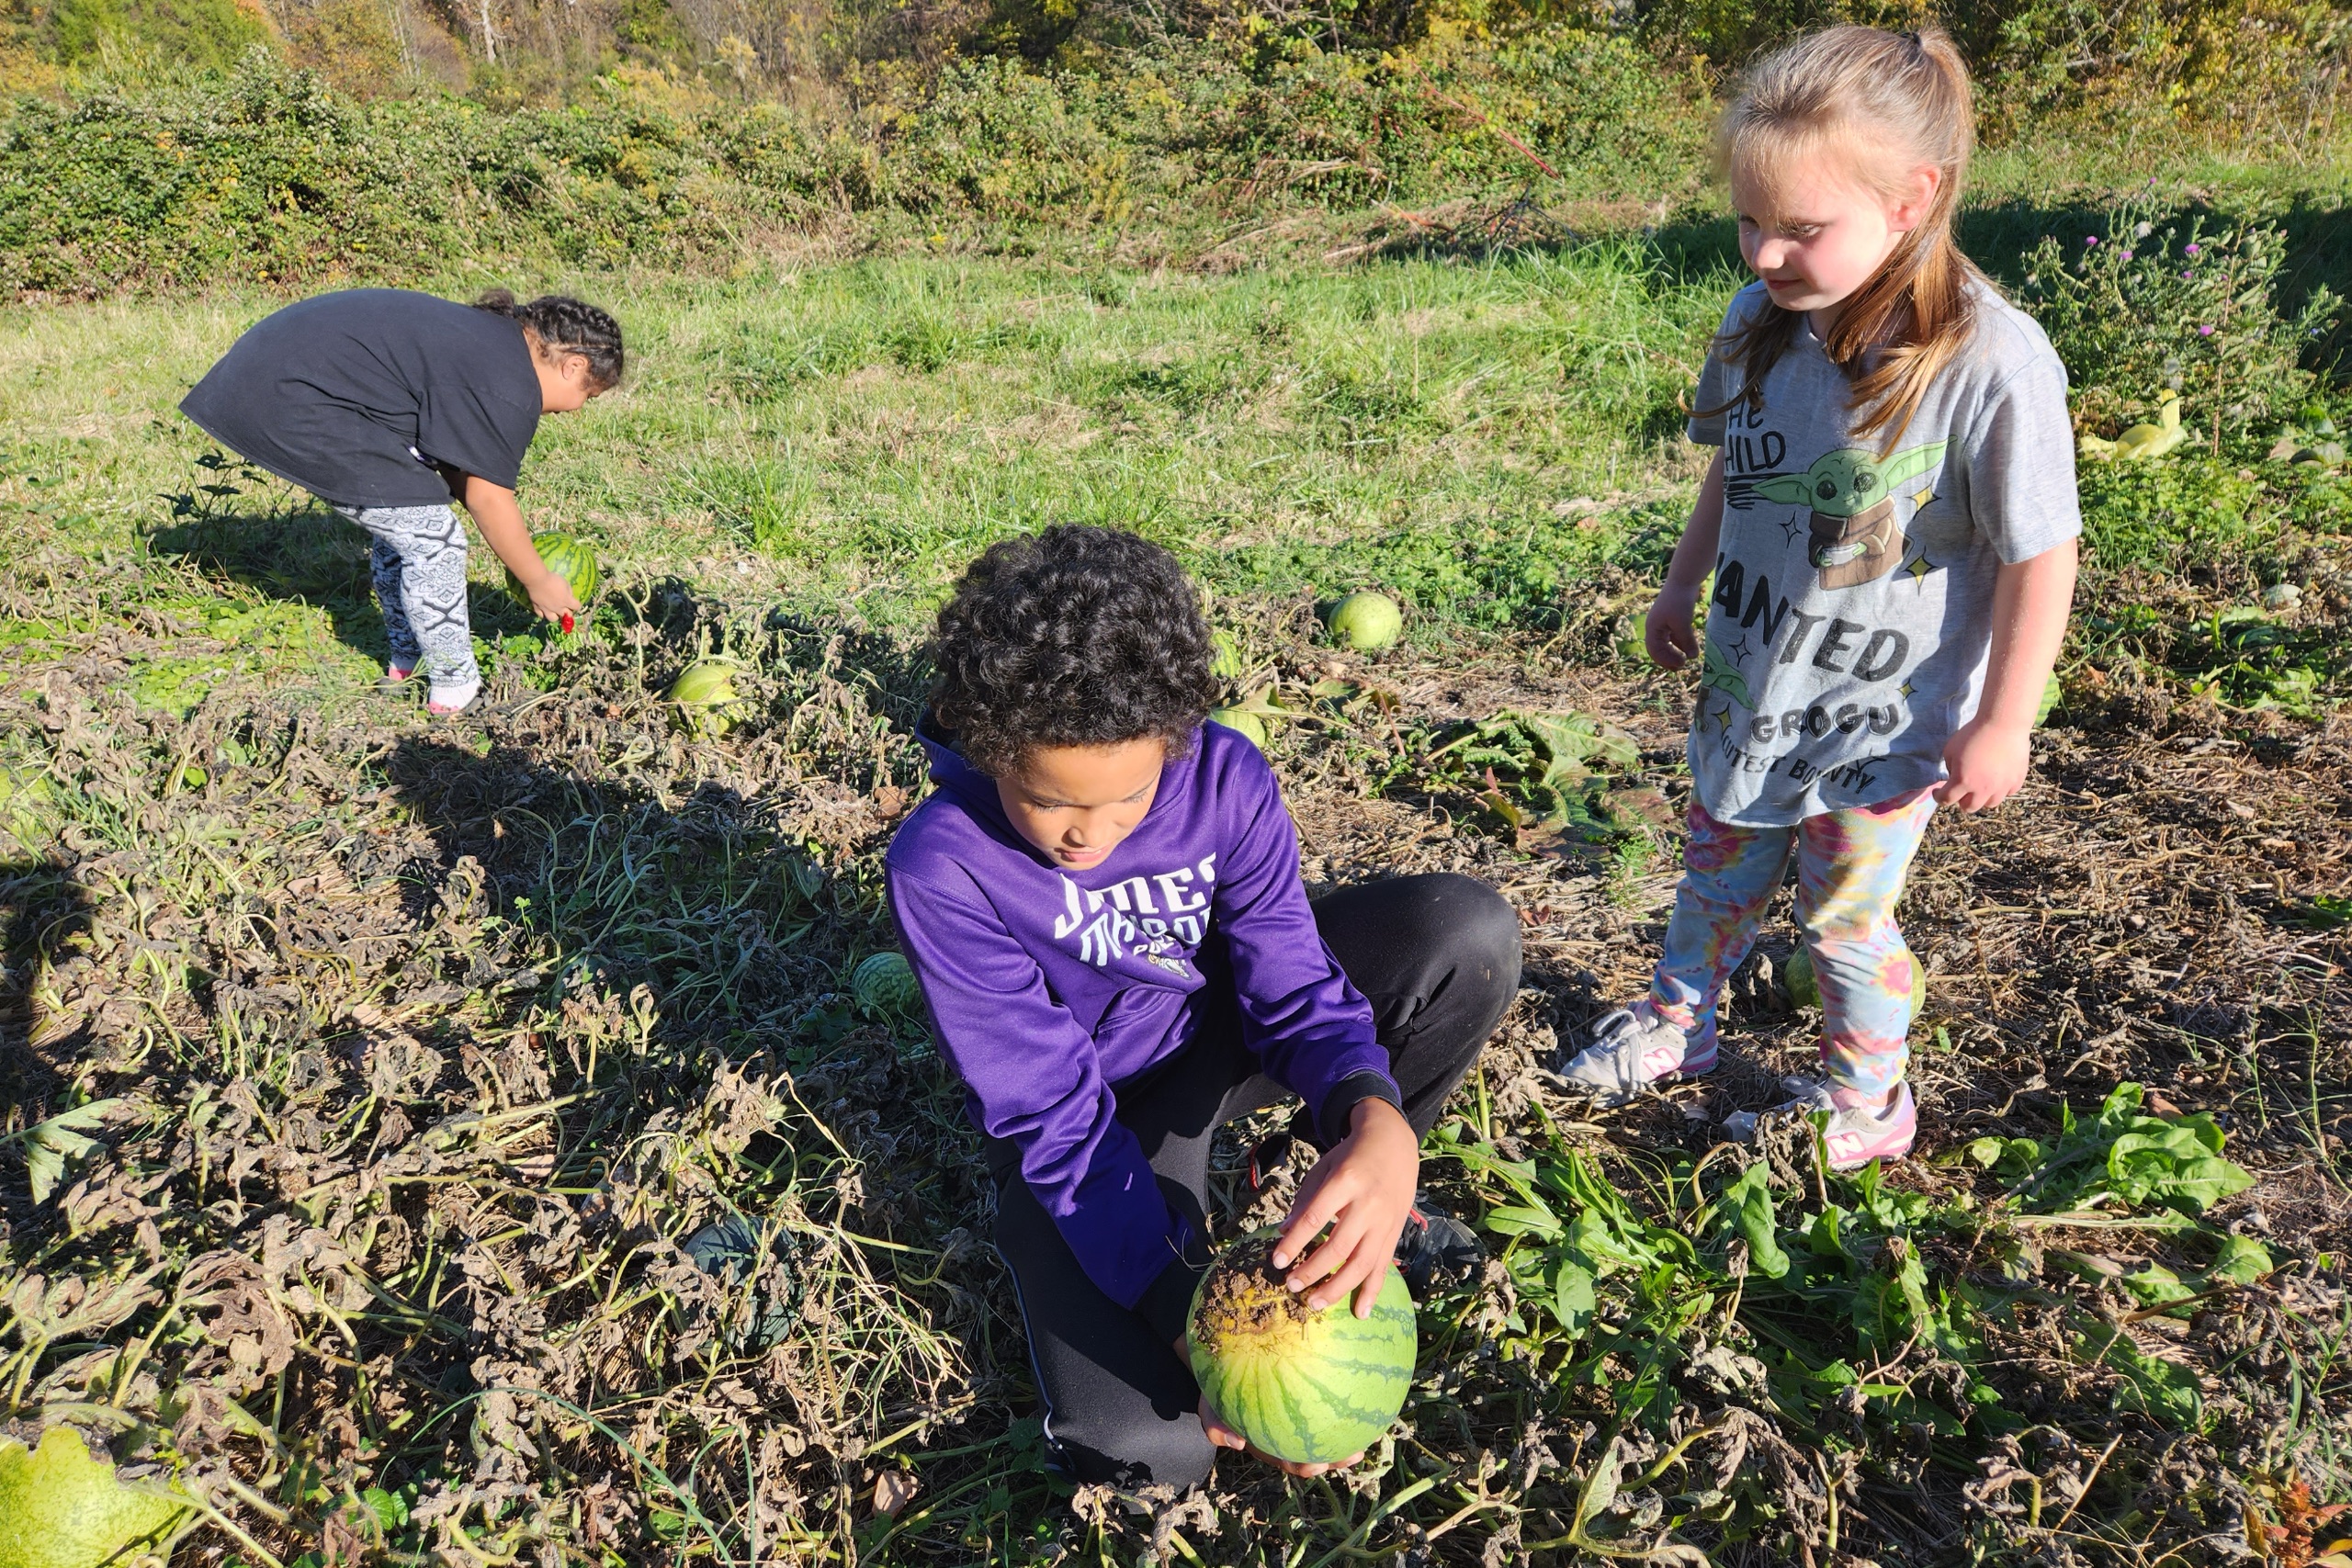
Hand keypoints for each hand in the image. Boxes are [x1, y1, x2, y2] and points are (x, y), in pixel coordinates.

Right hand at [526, 570, 582, 623]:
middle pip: (566, 615)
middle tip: (565, 607)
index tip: (575, 602)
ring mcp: (547, 610)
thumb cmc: (553, 579)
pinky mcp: (537, 608)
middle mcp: (558, 608)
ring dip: (556, 616)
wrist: (537, 580)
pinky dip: (543, 613)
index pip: (577, 607)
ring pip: (553, 619)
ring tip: (555, 611)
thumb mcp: (565, 583)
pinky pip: (541, 615)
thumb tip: (569, 596)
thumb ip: (569, 591)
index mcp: (566, 601)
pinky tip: (544, 609)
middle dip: (567, 611)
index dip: (577, 605)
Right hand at [1177, 1343, 1365, 1479]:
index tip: (1317, 1466)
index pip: (1288, 1458)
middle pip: (1313, 1449)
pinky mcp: (1308, 1391)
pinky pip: (1327, 1399)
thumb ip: (1214, 1422)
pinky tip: (1365, 1391)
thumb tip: (1233, 1443)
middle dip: (1334, 1457)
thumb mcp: (1208, 1402)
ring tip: (1369, 1433)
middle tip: (1350, 1455)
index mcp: (1267, 1438)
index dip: (1303, 1465)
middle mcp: (1285, 1429)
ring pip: (1325, 1429)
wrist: (1218, 1354)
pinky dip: (1346, 1400)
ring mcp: (1298, 1413)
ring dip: (1346, 1435)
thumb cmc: (1215, 1382)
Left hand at [1273, 1099, 1416, 1317]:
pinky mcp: (1395, 1233)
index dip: (1295, 1242)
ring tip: (1315, 1303)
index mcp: (1345, 1182)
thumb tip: (1284, 1233)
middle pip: (1338, 1246)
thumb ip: (1305, 1201)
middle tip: (1290, 1285)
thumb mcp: (1324, 1169)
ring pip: (1361, 1263)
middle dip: (1312, 1271)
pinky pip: (1383, 1267)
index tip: (1277, 1260)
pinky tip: (1360, 1312)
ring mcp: (1385, 1221)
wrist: (1394, 1145)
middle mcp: (1368, 1204)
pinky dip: (1372, 1292)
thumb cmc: (1351, 1157)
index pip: (1316, 1218)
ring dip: (1337, 1288)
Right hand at [1645, 579, 1705, 669]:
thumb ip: (1687, 641)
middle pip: (1657, 649)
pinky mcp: (1671, 619)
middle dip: (1667, 659)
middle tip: (1680, 667)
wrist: (1683, 580)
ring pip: (1665, 643)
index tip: (1681, 664)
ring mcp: (1662, 623)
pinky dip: (1679, 644)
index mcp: (1652, 628)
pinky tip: (1687, 649)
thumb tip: (1693, 657)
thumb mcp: (1683, 623)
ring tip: (1684, 661)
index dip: (1666, 659)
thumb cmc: (1679, 601)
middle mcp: (1655, 627)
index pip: (1655, 650)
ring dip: (1673, 652)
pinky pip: (1672, 636)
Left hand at [1935, 715, 2030, 811]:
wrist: (2003, 723)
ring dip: (1982, 798)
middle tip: (1960, 792)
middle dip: (1960, 801)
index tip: (1937, 792)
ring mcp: (2002, 787)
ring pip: (1990, 804)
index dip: (1939, 797)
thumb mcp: (1951, 749)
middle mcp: (1983, 789)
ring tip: (1980, 787)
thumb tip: (1954, 777)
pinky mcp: (2016, 780)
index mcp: (1963, 781)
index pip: (1946, 799)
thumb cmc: (1973, 733)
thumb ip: (1950, 768)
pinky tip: (1997, 780)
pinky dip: (2000, 790)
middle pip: (1969, 807)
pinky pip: (2007, 793)